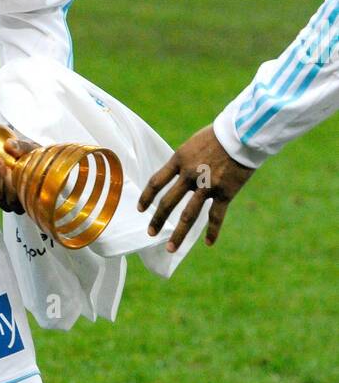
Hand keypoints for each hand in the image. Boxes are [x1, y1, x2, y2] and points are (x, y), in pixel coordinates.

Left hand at [0, 135, 37, 212]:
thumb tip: (8, 145)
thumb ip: (22, 148)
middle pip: (0, 197)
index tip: (9, 169)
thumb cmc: (32, 159)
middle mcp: (11, 203)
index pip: (15, 198)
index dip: (10, 187)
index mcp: (25, 197)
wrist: (26, 162)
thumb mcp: (32, 151)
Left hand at [137, 125, 254, 250]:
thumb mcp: (194, 144)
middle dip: (157, 219)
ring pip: (188, 215)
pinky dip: (213, 231)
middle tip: (150, 232)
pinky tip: (209, 243)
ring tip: (170, 248)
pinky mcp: (224, 192)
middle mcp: (189, 174)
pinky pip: (216, 216)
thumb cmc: (219, 135)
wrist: (242, 133)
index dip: (146, 197)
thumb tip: (180, 175)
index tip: (140, 209)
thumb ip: (185, 161)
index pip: (156, 182)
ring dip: (178, 234)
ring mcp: (206, 185)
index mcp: (179, 159)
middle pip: (167, 202)